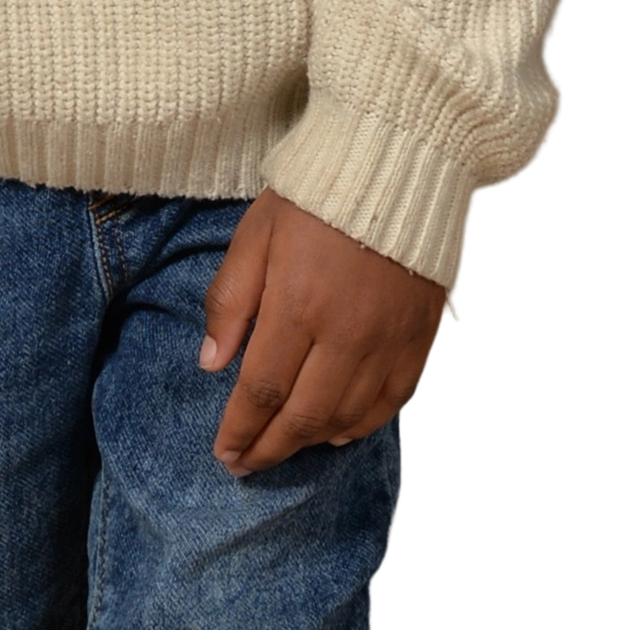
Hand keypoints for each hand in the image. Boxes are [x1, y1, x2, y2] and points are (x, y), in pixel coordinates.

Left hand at [199, 188, 446, 476]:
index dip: (240, 430)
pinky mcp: (419, 338)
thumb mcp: (257, 234)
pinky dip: (361, 426)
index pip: (262, 390)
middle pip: (303, 417)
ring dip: (310, 442)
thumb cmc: (316, 195)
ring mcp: (388, 340)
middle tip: (246, 466)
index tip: (224, 452)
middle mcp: (346, 334)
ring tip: (284, 447)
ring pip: (347, 418)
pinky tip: (338, 431)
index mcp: (298, 305)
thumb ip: (231, 300)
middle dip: (269, 449)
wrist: (399, 164)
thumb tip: (211, 364)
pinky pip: (390, 403)